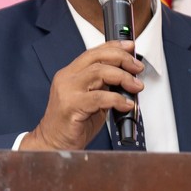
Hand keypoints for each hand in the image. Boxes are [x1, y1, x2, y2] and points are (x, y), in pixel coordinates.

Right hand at [20, 40, 143, 150]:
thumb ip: (105, 87)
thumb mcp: (92, 100)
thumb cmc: (72, 124)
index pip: (93, 52)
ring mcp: (67, 91)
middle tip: (137, 68)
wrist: (53, 144)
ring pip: (99, 72)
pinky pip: (99, 97)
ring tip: (135, 86)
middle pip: (97, 57)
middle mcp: (67, 78)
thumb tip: (128, 79)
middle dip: (122, 59)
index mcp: (71, 74)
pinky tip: (126, 104)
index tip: (130, 47)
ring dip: (123, 77)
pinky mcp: (71, 106)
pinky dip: (116, 99)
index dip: (114, 46)